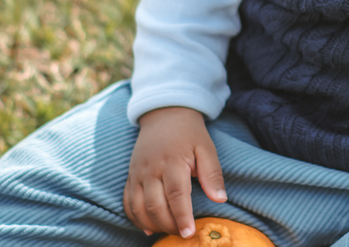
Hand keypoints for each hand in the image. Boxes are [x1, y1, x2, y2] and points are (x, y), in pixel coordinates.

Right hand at [124, 107, 226, 237]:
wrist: (165, 114)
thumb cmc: (189, 133)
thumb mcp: (206, 148)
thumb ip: (212, 174)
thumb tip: (221, 199)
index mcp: (172, 162)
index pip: (176, 195)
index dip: (182, 216)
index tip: (190, 233)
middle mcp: (150, 169)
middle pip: (155, 205)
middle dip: (168, 225)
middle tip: (183, 234)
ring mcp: (137, 174)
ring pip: (138, 207)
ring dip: (152, 224)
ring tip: (168, 231)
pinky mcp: (130, 176)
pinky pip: (127, 202)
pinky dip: (136, 218)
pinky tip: (148, 227)